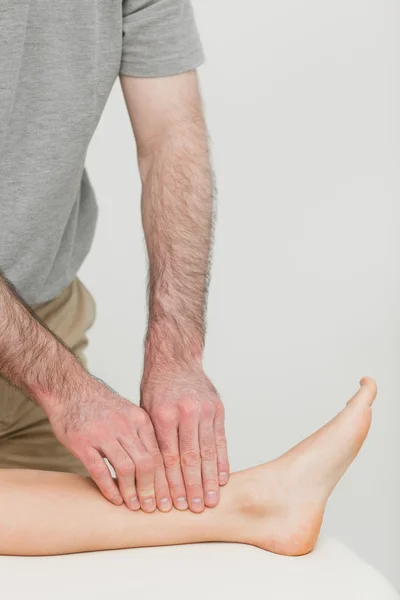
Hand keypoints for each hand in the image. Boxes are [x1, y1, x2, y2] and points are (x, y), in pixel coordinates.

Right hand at [46, 375, 170, 512]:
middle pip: (146, 463)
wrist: (69, 389)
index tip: (167, 497)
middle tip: (152, 508)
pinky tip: (114, 499)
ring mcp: (103, 434)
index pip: (159, 454)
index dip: (164, 479)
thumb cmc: (100, 405)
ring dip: (131, 492)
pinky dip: (109, 488)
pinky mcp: (82, 442)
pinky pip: (99, 470)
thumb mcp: (127, 412)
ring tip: (134, 506)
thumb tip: (156, 465)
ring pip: (126, 469)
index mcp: (139, 419)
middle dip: (151, 490)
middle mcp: (125, 426)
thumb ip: (140, 435)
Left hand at [141, 366, 228, 512]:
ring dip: (209, 480)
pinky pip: (221, 440)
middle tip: (194, 510)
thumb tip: (153, 479)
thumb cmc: (156, 388)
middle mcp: (186, 412)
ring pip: (208, 452)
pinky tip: (221, 479)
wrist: (175, 359)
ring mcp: (205, 410)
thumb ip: (153, 441)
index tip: (172, 505)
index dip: (171, 484)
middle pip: (190, 458)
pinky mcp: (218, 409)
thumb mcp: (145, 411)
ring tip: (210, 501)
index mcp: (163, 414)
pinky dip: (222, 462)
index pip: (168, 457)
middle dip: (192, 487)